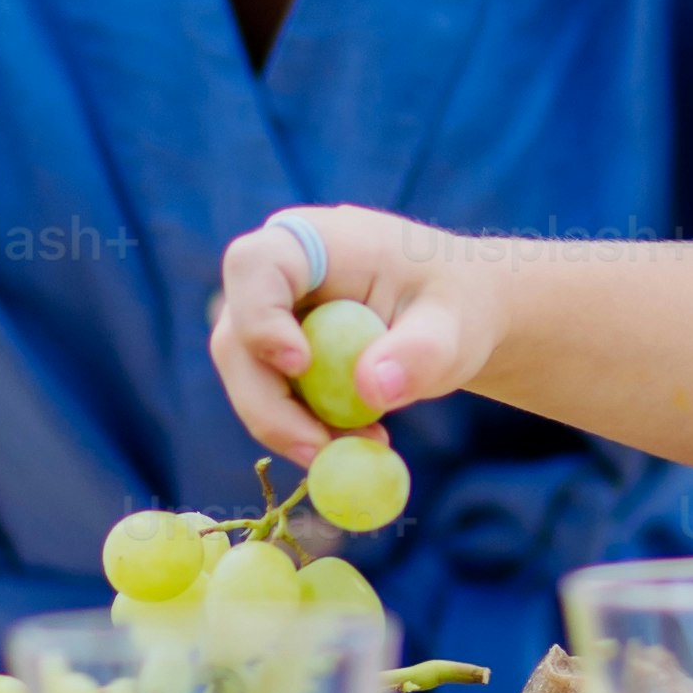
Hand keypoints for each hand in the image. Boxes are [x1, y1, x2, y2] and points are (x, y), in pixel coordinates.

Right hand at [206, 202, 486, 467]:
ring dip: (292, 427)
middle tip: (320, 452)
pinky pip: (269, 401)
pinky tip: (358, 441)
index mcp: (317, 240)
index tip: (301, 365)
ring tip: (369, 444)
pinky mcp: (274, 357)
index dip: (260, 317)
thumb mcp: (454, 327)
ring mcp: (269, 317)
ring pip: (249, 380)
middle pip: (236, 338)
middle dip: (270, 406)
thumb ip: (421, 353)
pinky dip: (304, 431)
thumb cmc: (454, 304)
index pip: (256, 265)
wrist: (456, 317)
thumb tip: (372, 388)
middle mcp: (278, 274)